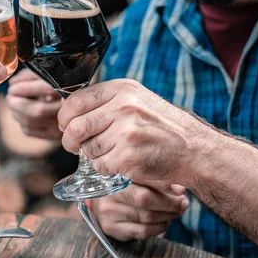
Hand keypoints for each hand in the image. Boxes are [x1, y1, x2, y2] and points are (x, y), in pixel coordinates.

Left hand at [5, 69, 62, 139]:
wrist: (72, 107)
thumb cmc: (55, 86)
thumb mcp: (48, 76)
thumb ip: (33, 75)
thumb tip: (13, 82)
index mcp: (69, 90)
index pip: (47, 89)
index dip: (25, 87)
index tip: (12, 85)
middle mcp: (67, 109)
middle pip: (38, 110)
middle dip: (17, 103)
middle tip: (9, 96)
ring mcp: (61, 126)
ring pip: (31, 122)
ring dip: (16, 112)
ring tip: (14, 103)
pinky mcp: (53, 136)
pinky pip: (29, 130)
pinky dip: (20, 121)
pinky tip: (21, 114)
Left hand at [58, 79, 208, 186]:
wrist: (192, 148)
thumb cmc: (160, 125)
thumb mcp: (136, 99)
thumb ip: (105, 101)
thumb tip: (67, 108)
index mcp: (122, 90)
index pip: (76, 101)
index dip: (65, 116)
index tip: (65, 125)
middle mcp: (123, 107)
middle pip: (75, 127)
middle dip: (70, 141)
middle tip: (73, 146)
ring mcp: (126, 132)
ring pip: (87, 149)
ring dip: (93, 155)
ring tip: (112, 152)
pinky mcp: (128, 157)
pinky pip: (100, 166)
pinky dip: (106, 168)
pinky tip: (121, 163)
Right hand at [90, 182, 188, 240]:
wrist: (97, 198)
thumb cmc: (120, 183)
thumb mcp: (132, 174)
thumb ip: (152, 178)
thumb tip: (180, 189)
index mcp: (114, 174)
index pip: (142, 179)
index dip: (164, 185)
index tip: (181, 190)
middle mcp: (108, 193)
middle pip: (145, 199)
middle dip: (170, 203)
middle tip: (183, 203)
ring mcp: (108, 211)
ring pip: (146, 217)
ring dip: (168, 216)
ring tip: (177, 211)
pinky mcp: (111, 227)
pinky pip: (142, 231)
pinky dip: (159, 228)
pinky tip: (164, 222)